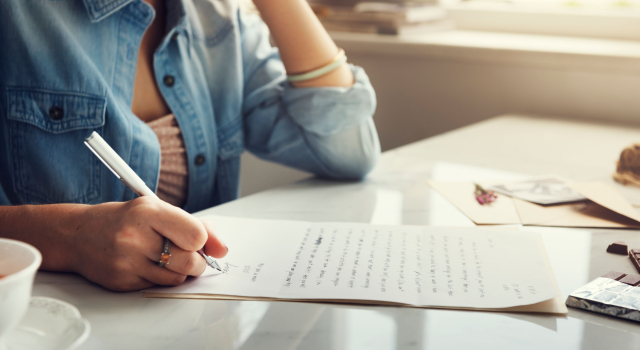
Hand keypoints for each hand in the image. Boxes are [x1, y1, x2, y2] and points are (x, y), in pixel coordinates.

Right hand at [69, 197, 227, 290]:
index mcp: (147, 211)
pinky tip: (147, 264)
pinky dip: (160, 278)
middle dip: (197, 262)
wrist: (77, 235)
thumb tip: (222, 249)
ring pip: (176, 278)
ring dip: (180, 271)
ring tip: (166, 257)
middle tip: (190, 255)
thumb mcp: (156, 209)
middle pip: (189, 262)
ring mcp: (126, 261)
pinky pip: (157, 286)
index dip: (202, 241)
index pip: (195, 234)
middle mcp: (134, 236)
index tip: (198, 240)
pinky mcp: (121, 281)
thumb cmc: (123, 219)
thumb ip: (193, 225)